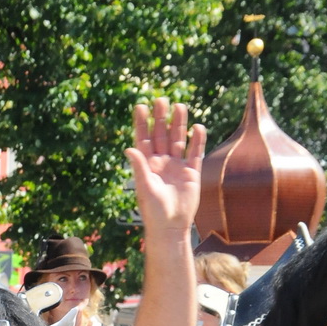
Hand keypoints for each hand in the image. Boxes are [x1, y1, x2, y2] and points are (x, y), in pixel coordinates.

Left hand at [126, 98, 205, 244]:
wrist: (171, 225)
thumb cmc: (153, 210)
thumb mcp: (144, 187)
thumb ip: (139, 167)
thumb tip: (129, 149)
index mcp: (146, 164)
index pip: (143, 139)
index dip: (142, 123)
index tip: (141, 106)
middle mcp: (161, 162)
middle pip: (161, 135)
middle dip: (161, 118)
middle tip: (161, 100)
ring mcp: (177, 165)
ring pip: (178, 139)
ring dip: (178, 124)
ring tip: (179, 106)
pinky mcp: (191, 171)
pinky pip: (195, 152)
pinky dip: (197, 140)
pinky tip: (197, 126)